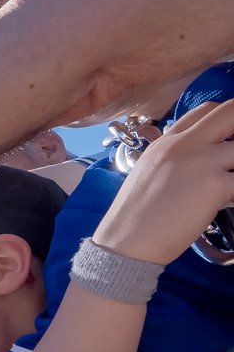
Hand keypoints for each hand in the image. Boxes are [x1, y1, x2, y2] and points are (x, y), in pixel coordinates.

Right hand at [93, 100, 233, 265]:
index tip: (230, 139)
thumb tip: (199, 158)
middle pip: (232, 112)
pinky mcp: (216, 185)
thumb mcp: (147, 171)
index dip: (226, 121)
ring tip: (230, 183)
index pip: (207, 109)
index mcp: (168, 140)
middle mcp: (185, 144)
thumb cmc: (135, 215)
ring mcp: (202, 162)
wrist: (127, 241)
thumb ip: (174, 156)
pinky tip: (228, 202)